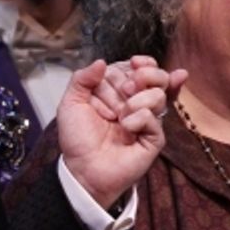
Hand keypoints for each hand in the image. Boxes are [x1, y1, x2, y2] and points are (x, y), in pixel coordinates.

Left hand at [58, 56, 187, 209]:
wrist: (83, 169)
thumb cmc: (77, 138)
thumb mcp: (71, 103)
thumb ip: (82, 79)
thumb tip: (102, 61)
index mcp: (117, 91)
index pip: (138, 67)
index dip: (139, 63)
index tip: (133, 64)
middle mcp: (135, 102)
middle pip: (158, 76)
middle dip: (145, 75)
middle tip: (126, 89)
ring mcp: (147, 119)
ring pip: (158, 95)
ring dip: (137, 100)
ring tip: (120, 115)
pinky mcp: (154, 137)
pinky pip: (153, 117)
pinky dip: (137, 119)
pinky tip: (126, 128)